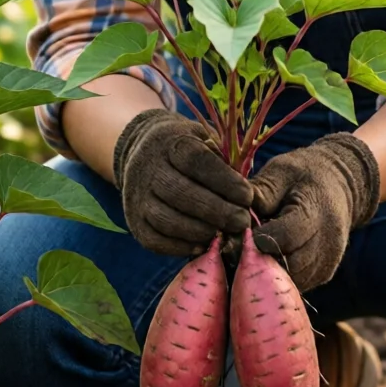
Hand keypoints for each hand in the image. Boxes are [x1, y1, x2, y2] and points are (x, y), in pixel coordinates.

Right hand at [112, 109, 252, 255]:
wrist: (143, 154)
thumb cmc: (190, 150)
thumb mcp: (207, 140)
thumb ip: (227, 160)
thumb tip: (251, 193)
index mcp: (170, 142)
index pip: (195, 160)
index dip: (224, 180)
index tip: (248, 196)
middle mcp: (148, 167)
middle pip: (181, 192)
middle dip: (217, 211)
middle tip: (242, 221)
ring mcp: (137, 196)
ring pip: (166, 219)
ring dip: (200, 231)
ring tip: (224, 234)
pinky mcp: (134, 221)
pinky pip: (155, 240)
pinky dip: (181, 246)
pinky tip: (204, 244)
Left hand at [250, 134, 379, 291]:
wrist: (340, 186)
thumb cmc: (304, 175)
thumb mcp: (282, 171)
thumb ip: (261, 192)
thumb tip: (237, 214)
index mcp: (316, 212)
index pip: (284, 237)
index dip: (257, 238)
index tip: (242, 230)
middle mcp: (327, 242)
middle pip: (285, 264)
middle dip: (259, 257)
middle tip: (243, 243)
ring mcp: (328, 262)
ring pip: (288, 280)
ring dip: (267, 270)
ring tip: (257, 248)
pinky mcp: (323, 275)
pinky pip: (294, 284)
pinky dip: (278, 275)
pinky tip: (270, 256)